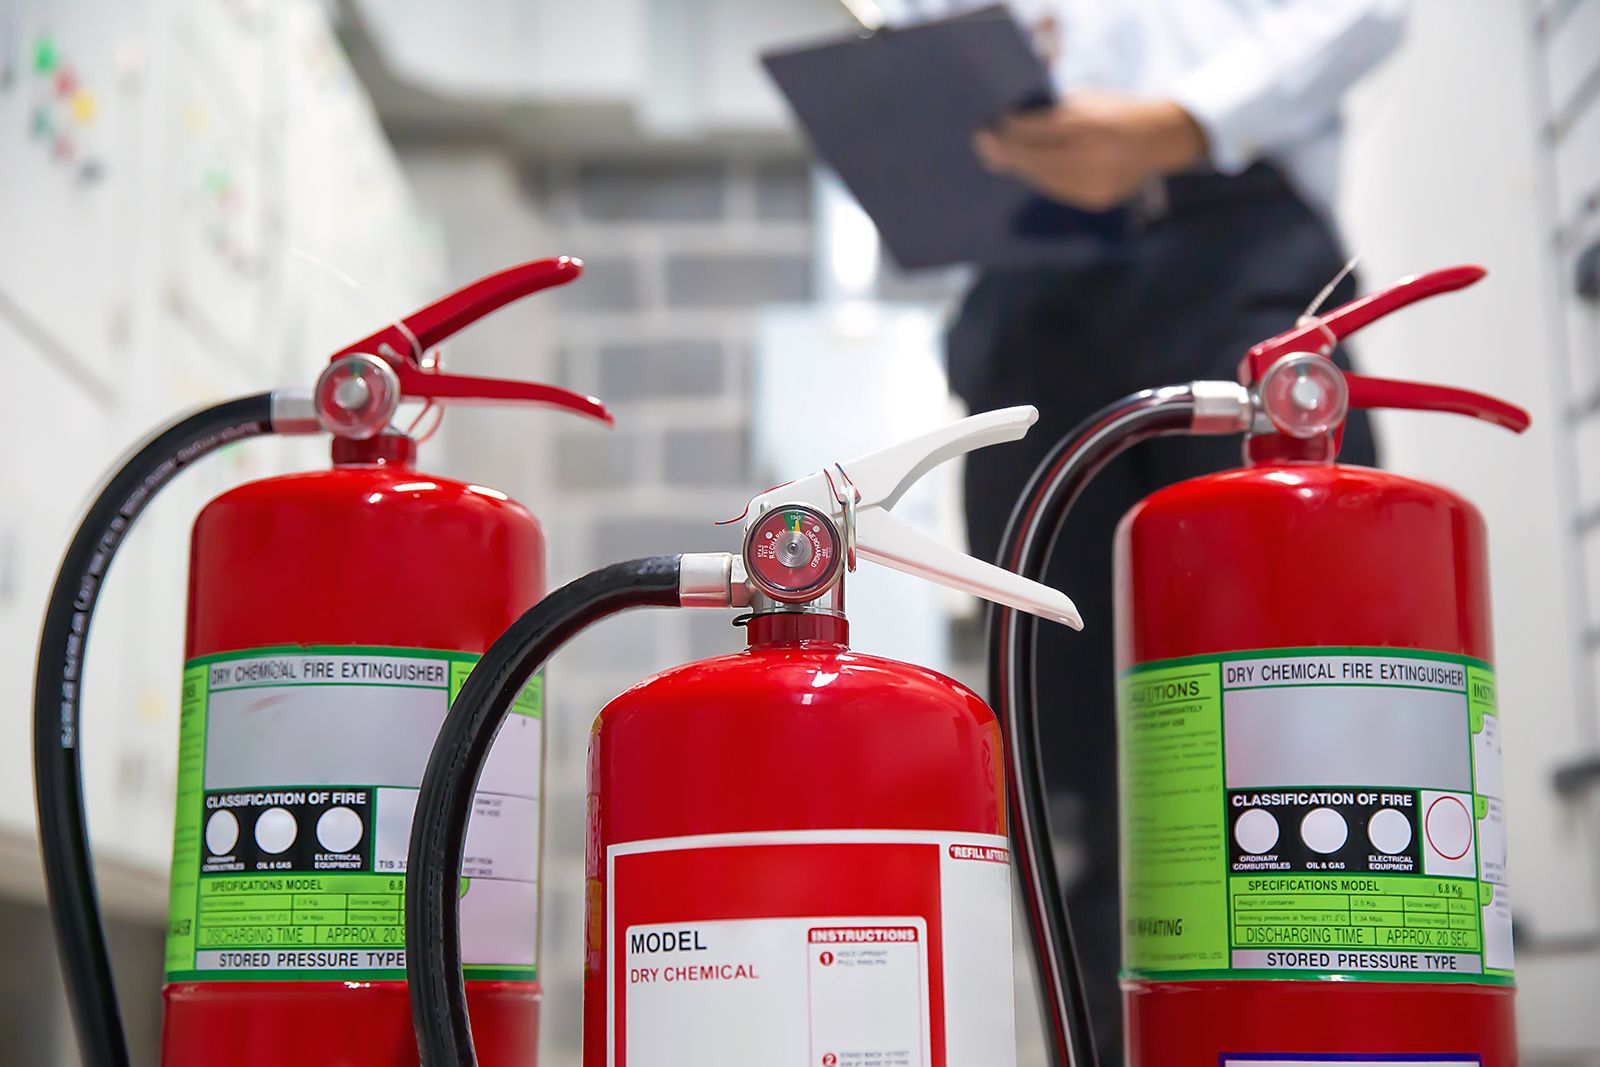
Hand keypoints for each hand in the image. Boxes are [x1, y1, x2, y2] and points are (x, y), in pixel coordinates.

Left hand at [974, 90, 1207, 210]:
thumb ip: (1050, 114)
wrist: (1159, 138)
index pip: (1040, 131)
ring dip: (1020, 168)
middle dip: (1008, 153)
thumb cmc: (1115, 111)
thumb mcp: (1086, 100)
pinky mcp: (1097, 200)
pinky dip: (1041, 179)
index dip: (1012, 131)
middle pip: (1037, 160)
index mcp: (1092, 125)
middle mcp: (1094, 158)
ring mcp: (1096, 183)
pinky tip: (1027, 170)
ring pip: (1044, 179)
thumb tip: (1008, 132)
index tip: (991, 127)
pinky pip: (1059, 190)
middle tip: (984, 145)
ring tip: (1000, 158)